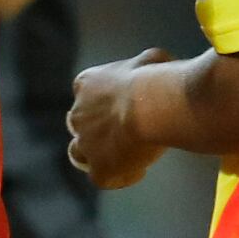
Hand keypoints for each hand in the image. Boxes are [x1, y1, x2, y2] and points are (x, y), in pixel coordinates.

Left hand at [67, 50, 170, 189]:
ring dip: (97, 155)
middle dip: (96, 129)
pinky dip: (121, 175)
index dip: (102, 101)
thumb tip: (159, 65)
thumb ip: (146, 64)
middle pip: (81, 124)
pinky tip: (139, 170)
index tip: (121, 106)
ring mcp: (86, 143)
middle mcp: (79, 114)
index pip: (86, 93)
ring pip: (80, 153)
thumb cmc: (154, 78)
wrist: (151, 106)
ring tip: (121, 157)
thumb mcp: (151, 59)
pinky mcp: (99, 168)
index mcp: (87, 84)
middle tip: (120, 134)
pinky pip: (105, 178)